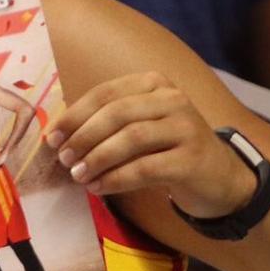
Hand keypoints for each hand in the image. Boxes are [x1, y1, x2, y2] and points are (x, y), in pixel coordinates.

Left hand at [47, 71, 255, 219]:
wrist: (217, 176)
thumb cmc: (165, 149)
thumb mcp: (138, 126)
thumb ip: (104, 124)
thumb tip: (57, 136)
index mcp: (154, 84)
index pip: (105, 94)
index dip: (74, 116)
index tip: (52, 138)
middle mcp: (174, 99)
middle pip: (116, 113)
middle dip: (83, 137)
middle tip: (64, 159)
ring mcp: (187, 127)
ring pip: (131, 138)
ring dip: (97, 158)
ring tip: (78, 175)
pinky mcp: (193, 159)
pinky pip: (146, 167)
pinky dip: (116, 178)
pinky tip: (99, 187)